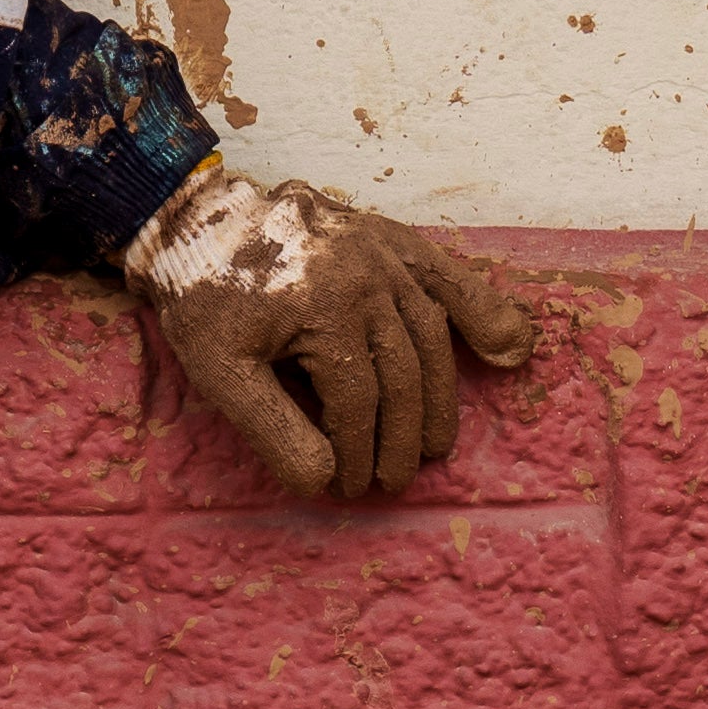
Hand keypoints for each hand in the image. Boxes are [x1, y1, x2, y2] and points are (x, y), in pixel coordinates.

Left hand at [130, 170, 538, 501]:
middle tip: (396, 480)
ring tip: (434, 444)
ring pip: (431, 335)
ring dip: (439, 396)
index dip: (359, 451)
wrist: (196, 222)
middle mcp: (367, 277)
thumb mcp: (218, 371)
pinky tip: (510, 347)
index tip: (351, 486)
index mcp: (326, 307)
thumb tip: (323, 482)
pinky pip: (448, 276)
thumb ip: (271, 428)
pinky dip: (484, 310)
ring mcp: (384, 254)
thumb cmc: (204, 297)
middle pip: (402, 374)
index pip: (359, 400)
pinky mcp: (391, 238)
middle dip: (402, 437)